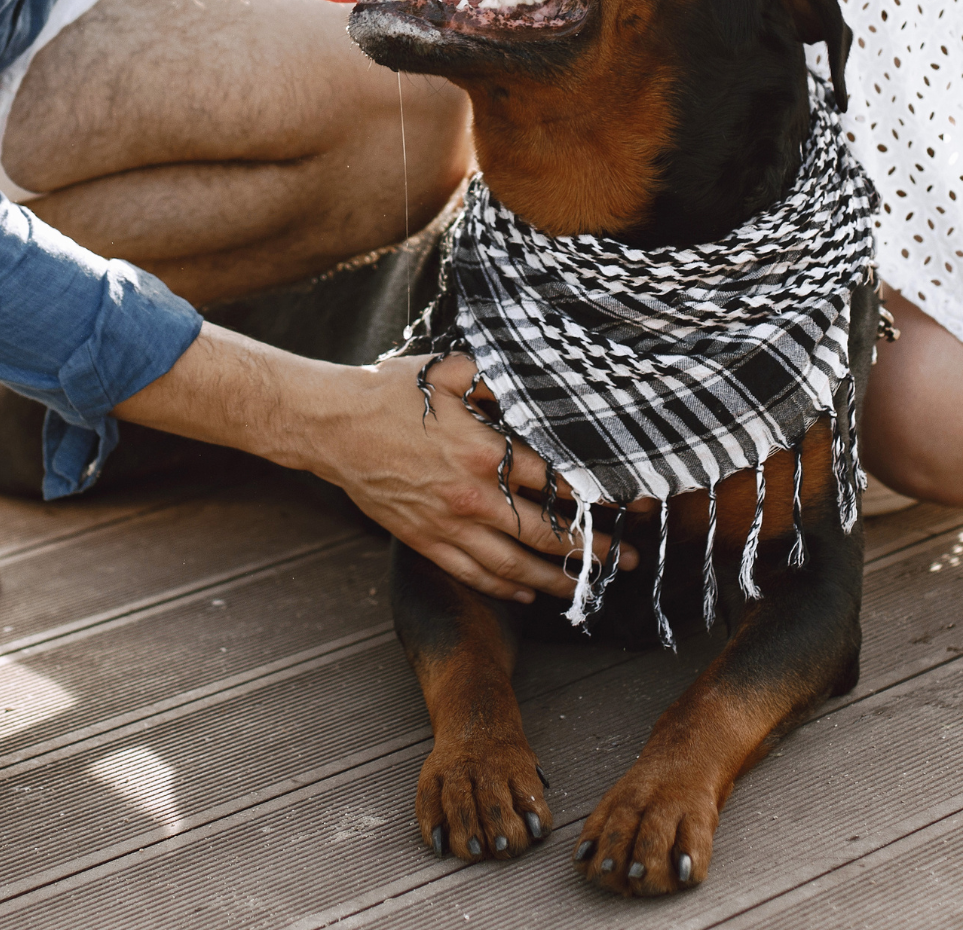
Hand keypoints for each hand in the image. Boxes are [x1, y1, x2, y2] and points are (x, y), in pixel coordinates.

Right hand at [309, 352, 637, 603]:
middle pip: (546, 534)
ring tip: (590, 589)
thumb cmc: (389, 393)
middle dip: (593, 550)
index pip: (555, 482)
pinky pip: (475, 574)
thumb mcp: (447, 371)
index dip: (597, 496)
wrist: (332, 426)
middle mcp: (472, 495)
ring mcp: (448, 524)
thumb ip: (495, 378)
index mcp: (483, 451)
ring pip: (515, 565)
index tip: (629, 505)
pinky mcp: (426, 540)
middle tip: (628, 559)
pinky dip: (508, 588)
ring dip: (558, 580)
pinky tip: (530, 592)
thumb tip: (535, 379)